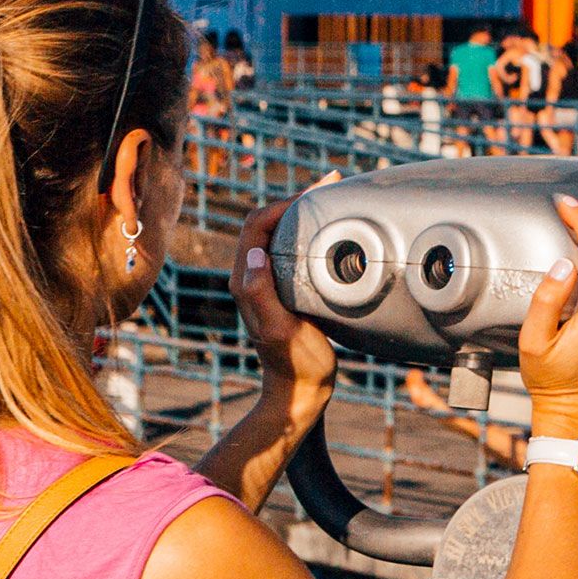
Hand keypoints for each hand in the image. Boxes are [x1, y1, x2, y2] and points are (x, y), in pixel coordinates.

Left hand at [232, 192, 337, 400]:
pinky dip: (307, 231)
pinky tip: (329, 231)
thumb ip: (262, 294)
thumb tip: (255, 254)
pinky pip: (288, 249)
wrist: (300, 392)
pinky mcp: (281, 290)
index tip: (317, 193)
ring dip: (301, 213)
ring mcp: (264, 284)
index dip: (285, 203)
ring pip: (277, 233)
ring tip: (331, 199)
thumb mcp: (282, 330)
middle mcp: (250, 278)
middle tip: (330, 186)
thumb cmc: (296, 364)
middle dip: (295, 199)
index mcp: (245, 282)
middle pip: (265, 223)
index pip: (256, 225)